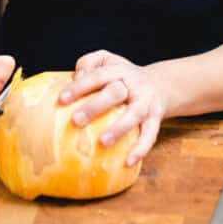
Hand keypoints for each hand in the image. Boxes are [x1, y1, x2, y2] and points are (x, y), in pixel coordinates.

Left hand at [58, 49, 166, 165]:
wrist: (160, 84)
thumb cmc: (122, 76)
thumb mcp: (107, 60)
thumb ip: (88, 64)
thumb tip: (72, 81)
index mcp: (119, 69)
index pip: (98, 75)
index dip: (80, 86)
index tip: (62, 99)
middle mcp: (134, 84)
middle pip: (116, 92)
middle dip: (95, 106)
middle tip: (75, 120)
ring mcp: (147, 102)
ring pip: (135, 113)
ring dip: (119, 128)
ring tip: (102, 142)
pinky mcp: (156, 118)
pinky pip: (150, 134)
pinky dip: (141, 148)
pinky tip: (128, 162)